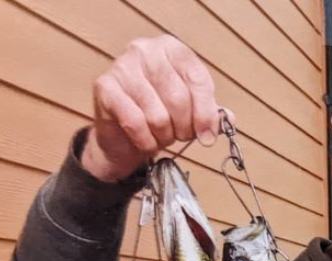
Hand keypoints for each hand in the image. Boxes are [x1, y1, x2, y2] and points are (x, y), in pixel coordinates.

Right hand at [82, 35, 224, 181]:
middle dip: (185, 127)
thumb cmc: (160, 114)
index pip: (198, 79)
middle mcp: (146, 50)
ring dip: (165, 135)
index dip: (206, 113)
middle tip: (181, 135)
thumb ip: (211, 111)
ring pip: (158, 115)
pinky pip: (136, 123)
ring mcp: (122, 67)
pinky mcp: (105, 87)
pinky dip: (146, 141)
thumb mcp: (191, 110)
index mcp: (172, 48)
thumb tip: (227, 118)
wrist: (123, 135)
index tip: (208, 136)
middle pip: (179, 98)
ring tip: (162, 135)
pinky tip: (146, 140)